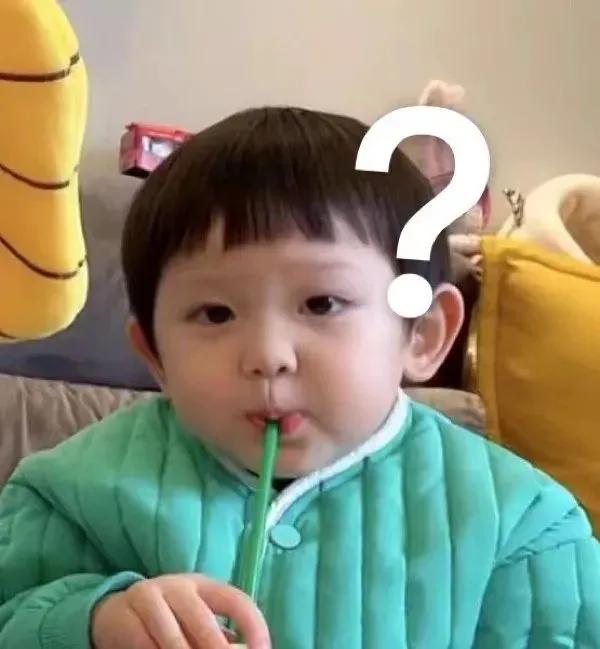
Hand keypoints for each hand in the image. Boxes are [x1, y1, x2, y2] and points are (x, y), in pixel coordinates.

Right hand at [91, 574, 270, 648]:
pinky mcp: (124, 616)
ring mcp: (150, 598)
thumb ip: (218, 635)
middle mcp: (178, 587)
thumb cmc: (169, 619)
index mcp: (203, 586)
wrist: (116, 612)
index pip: (236, 601)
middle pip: (204, 622)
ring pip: (174, 640)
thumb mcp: (195, 620)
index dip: (253, 626)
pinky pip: (145, 646)